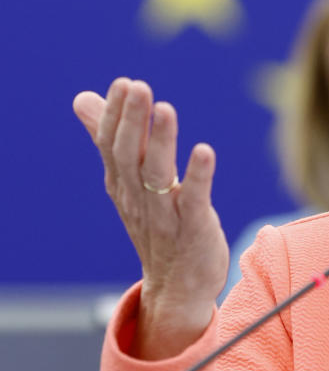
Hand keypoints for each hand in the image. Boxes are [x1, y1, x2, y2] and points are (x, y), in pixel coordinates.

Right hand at [73, 78, 228, 356]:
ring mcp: (165, 215)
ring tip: (166, 109)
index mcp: (122, 184)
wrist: (177, 286)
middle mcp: (138, 198)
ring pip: (156, 175)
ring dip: (160, 141)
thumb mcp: (128, 183)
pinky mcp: (194, 228)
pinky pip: (193, 200)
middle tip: (138, 87)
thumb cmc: (157, 225)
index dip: (116, 114)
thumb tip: (83, 99)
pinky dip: (197, 175)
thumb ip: (109, 139)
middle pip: (129, 156)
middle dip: (132, 120)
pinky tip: (204, 150)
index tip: (123, 83)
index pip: (111, 145)